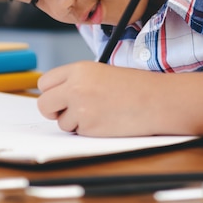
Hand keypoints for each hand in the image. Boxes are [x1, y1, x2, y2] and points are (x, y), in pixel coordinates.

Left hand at [37, 61, 202, 140]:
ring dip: (75, 122)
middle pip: (44, 104)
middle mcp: (75, 87)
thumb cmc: (136, 86)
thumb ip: (78, 81)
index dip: (52, 92)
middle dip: (54, 110)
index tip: (59, 97)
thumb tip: (57, 95)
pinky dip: (88, 131)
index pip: (46, 82)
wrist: (158, 100)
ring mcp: (80, 109)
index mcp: (79, 69)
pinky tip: (106, 121)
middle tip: (68, 111)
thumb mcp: (102, 73)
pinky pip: (77, 133)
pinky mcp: (89, 128)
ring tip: (100, 113)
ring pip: (61, 122)